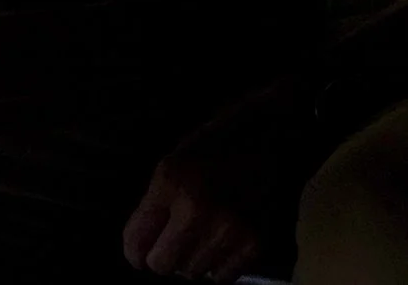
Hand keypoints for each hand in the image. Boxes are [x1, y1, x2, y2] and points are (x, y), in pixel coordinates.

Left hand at [121, 85, 314, 280]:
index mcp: (170, 182)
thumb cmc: (217, 145)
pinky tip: (222, 243)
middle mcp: (197, 209)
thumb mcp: (173, 162)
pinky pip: (224, 277)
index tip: (140, 251)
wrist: (273, 137)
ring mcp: (228, 229)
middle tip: (173, 243)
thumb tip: (140, 246)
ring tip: (203, 235)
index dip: (134, 251)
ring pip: (193, 273)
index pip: (135, 240)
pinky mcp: (255, 243)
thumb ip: (155, 203)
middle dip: (163, 257)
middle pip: (163, 265)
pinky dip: (219, 266)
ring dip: (193, 260)